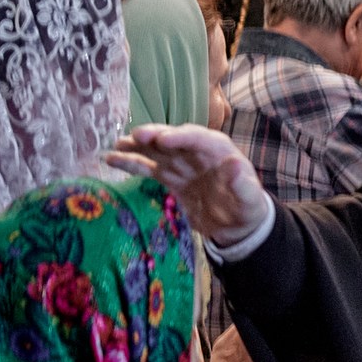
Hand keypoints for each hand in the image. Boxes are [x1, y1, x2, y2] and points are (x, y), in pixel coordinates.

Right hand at [108, 125, 270, 247]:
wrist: (236, 225)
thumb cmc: (247, 207)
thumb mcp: (250, 198)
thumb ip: (242, 183)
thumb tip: (235, 163)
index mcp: (219, 151)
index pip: (200, 139)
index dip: (182, 137)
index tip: (164, 139)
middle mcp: (197, 153)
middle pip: (174, 140)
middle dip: (155, 136)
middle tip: (137, 136)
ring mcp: (181, 164)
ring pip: (156, 151)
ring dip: (137, 147)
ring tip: (117, 145)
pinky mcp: (170, 178)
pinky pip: (148, 168)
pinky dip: (131, 163)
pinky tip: (112, 159)